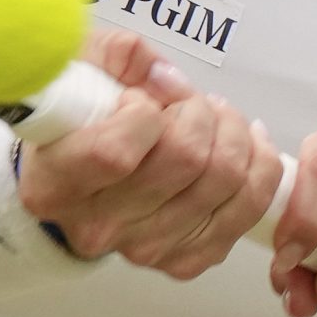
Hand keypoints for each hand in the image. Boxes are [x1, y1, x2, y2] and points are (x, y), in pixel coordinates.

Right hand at [15, 32, 285, 280]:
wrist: (76, 183)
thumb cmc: (76, 123)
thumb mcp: (78, 70)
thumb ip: (116, 57)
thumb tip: (165, 76)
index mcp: (57, 184)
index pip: (115, 153)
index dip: (142, 112)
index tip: (138, 98)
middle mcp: (100, 226)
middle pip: (186, 160)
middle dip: (199, 112)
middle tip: (188, 101)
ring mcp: (146, 248)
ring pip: (226, 179)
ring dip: (233, 132)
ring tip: (215, 116)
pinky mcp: (187, 258)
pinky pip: (250, 206)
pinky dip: (259, 164)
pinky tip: (243, 141)